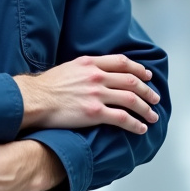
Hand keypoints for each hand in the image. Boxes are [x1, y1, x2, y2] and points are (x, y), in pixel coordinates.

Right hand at [14, 54, 160, 133]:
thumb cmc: (46, 87)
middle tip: (155, 98)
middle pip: (131, 81)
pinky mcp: (95, 113)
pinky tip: (141, 128)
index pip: (122, 63)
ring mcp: (97, 94)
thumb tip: (96, 73)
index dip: (138, 69)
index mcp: (91, 63)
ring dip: (146, 108)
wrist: (34, 100)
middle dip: (147, 91)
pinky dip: (135, 123)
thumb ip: (86, 69)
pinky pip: (122, 118)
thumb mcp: (68, 68)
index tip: (147, 76)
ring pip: (131, 99)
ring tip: (153, 116)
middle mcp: (97, 76)